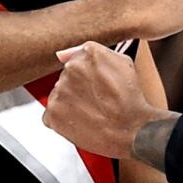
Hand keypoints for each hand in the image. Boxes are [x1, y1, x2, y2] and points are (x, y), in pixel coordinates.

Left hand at [43, 42, 171, 159]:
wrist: (131, 129)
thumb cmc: (130, 99)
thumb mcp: (123, 64)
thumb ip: (92, 53)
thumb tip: (62, 55)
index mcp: (88, 54)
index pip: (76, 60)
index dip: (87, 76)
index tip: (96, 85)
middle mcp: (71, 69)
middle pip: (67, 77)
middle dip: (78, 88)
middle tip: (96, 99)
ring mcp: (60, 91)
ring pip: (59, 94)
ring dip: (70, 102)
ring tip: (90, 111)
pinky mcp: (53, 113)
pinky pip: (51, 114)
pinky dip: (62, 119)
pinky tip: (80, 120)